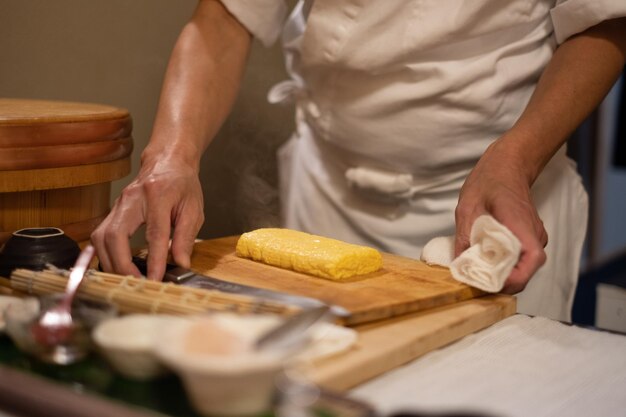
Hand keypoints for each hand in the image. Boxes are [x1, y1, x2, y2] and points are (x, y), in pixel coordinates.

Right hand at [91, 157, 204, 280]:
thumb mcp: (193, 209)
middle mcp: (132, 198)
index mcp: (158, 195)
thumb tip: (181, 263)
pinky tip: (117, 266)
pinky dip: (106, 254)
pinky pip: (101, 236)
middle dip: (122, 263)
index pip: (155, 233)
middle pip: (115, 235)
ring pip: (101, 237)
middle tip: (136, 282)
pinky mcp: (112, 211)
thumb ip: (186, 237)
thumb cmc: (182, 185)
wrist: (167, 161)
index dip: (154, 259)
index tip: (156, 279)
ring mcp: (118, 204)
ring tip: (128, 279)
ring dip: (111, 262)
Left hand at [454, 139, 547, 293]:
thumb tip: (459, 263)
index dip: (515, 278)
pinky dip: (505, 265)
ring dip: (504, 274)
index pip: (532, 260)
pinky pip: (520, 258)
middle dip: (503, 282)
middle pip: (526, 270)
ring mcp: (534, 236)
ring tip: (478, 272)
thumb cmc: (489, 181)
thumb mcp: (467, 208)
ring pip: (523, 266)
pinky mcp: (529, 237)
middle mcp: (534, 234)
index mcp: (521, 224)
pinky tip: (486, 261)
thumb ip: (464, 237)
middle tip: (477, 283)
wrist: (507, 165)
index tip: (491, 283)